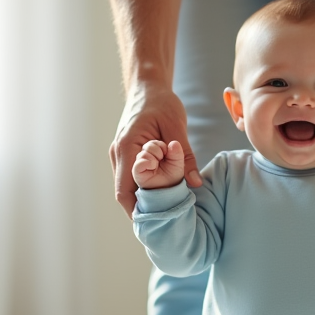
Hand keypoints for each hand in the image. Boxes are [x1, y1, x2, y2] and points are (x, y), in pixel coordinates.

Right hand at [110, 83, 200, 216]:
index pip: (124, 189)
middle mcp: (118, 154)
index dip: (136, 210)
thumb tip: (196, 183)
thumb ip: (185, 156)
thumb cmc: (162, 103)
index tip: (152, 225)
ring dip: (140, 201)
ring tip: (161, 216)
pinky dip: (141, 190)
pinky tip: (158, 198)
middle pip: (123, 193)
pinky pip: (129, 178)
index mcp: (127, 147)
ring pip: (125, 187)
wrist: (148, 87)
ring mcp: (119, 154)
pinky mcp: (125, 154)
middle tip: (160, 227)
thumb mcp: (178, 127)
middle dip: (139, 211)